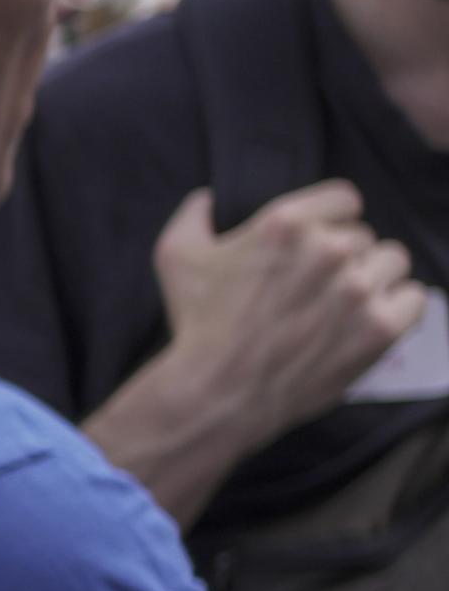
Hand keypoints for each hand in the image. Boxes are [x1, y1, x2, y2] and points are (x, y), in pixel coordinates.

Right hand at [153, 184, 420, 437]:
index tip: (320, 243)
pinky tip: (371, 319)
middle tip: (320, 286)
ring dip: (374, 279)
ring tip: (347, 304)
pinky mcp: (380, 327)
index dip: (333, 220)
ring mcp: (358, 289)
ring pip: (393, 262)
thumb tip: (207, 198)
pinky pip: (414, 298)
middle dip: (345, 258)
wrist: (217, 392)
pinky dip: (398, 307)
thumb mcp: (176, 259)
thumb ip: (192, 218)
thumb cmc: (197, 324)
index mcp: (286, 223)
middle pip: (366, 236)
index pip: (345, 199)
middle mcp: (329, 249)